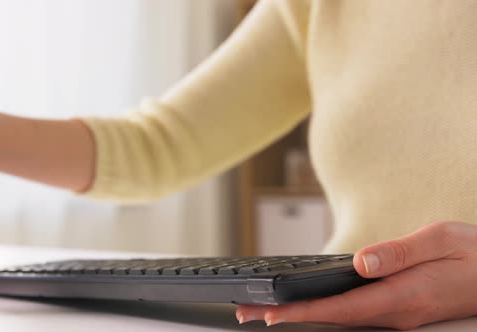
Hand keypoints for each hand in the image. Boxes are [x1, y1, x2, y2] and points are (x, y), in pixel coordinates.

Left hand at [236, 221, 476, 329]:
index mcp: (403, 295)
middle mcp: (396, 312)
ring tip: (266, 311)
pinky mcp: (398, 310)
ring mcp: (397, 315)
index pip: (341, 309)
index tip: (270, 314)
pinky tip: (308, 308)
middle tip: (248, 313)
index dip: (303, 313)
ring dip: (301, 317)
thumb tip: (361, 262)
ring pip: (340, 319)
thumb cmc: (474, 254)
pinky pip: (353, 314)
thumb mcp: (440, 239)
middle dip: (289, 318)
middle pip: (332, 319)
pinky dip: (323, 313)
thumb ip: (399, 252)